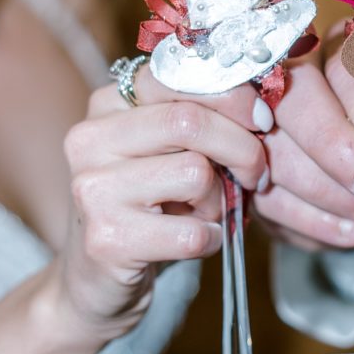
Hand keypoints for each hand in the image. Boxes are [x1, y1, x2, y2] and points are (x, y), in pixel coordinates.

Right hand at [59, 64, 269, 345]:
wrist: (94, 278)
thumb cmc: (147, 203)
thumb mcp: (163, 148)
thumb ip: (198, 115)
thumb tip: (263, 103)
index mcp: (106, 103)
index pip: (177, 75)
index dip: (232, 95)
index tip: (261, 119)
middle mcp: (90, 139)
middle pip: (190, 122)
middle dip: (242, 148)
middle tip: (255, 172)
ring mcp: (93, 189)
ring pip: (196, 175)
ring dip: (220, 201)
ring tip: (204, 211)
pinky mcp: (106, 240)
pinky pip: (193, 232)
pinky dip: (211, 239)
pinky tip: (194, 240)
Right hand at [253, 23, 353, 250]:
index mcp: (351, 46)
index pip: (348, 63)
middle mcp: (300, 73)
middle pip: (294, 100)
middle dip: (336, 147)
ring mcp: (267, 124)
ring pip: (276, 151)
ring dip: (328, 191)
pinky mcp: (255, 171)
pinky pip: (267, 197)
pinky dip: (314, 221)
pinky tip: (353, 230)